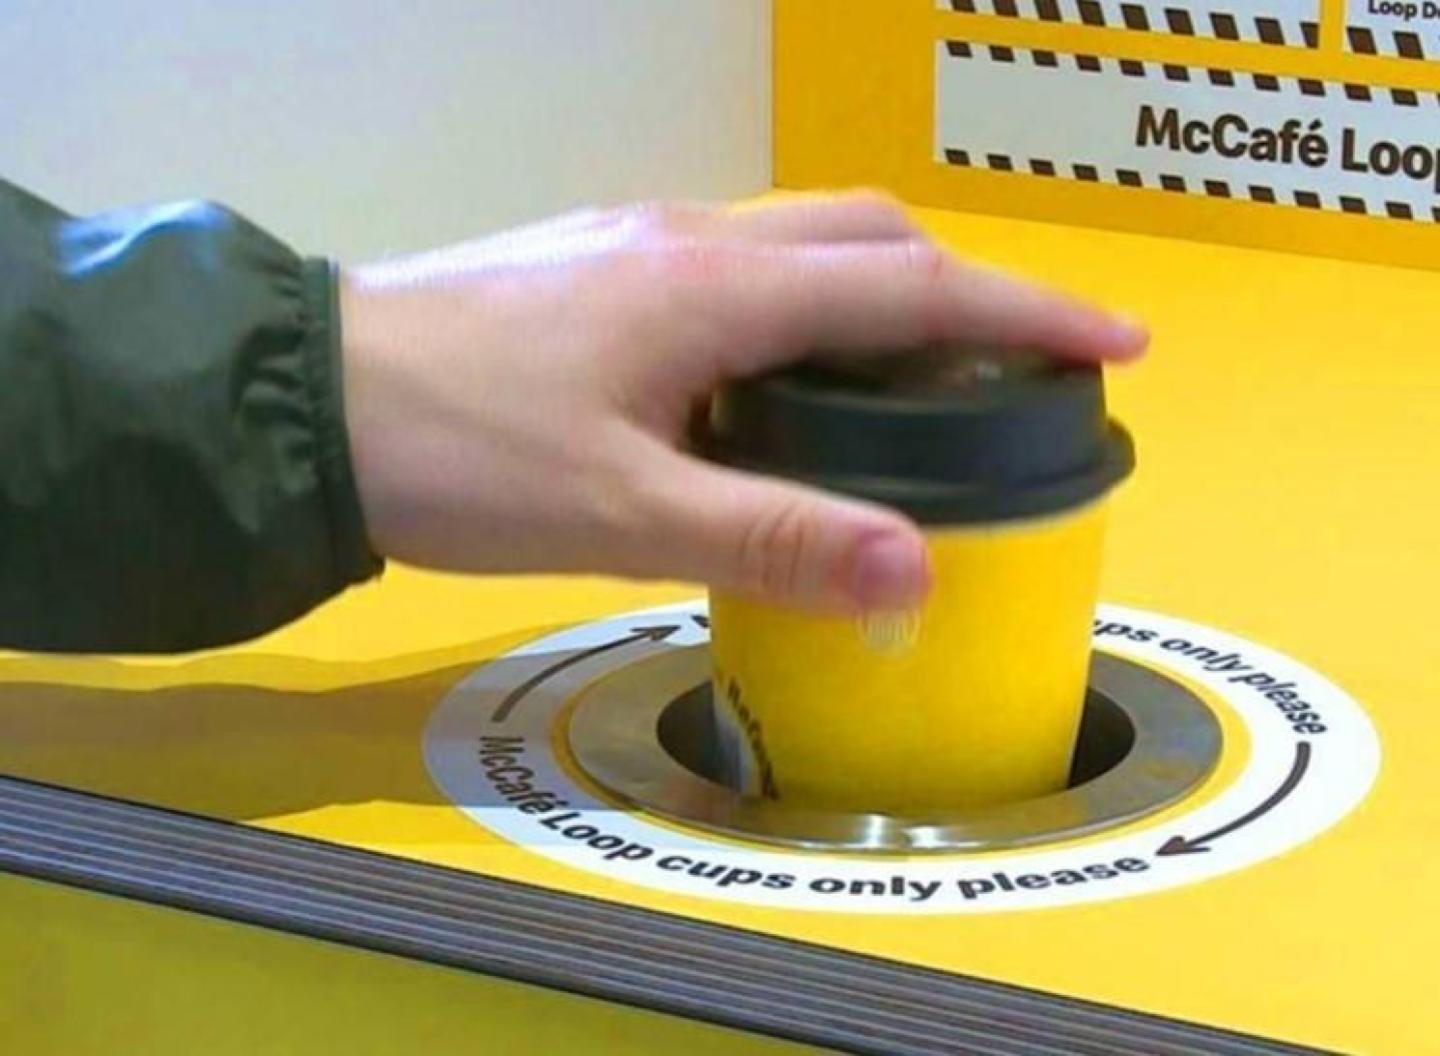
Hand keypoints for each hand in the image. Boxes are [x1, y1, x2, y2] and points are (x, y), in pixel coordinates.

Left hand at [340, 194, 1145, 613]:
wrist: (300, 401)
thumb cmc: (458, 454)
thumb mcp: (621, 513)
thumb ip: (773, 536)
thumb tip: (919, 570)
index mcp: (715, 290)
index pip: (911, 287)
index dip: (1026, 312)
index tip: (1118, 341)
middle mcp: (688, 243)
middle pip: (863, 239)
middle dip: (958, 292)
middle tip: (1006, 373)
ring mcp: (633, 246)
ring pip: (796, 248)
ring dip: (874, 299)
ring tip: (907, 388)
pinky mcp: (591, 273)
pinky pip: (734, 273)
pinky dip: (797, 315)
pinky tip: (775, 389)